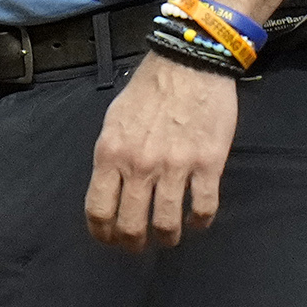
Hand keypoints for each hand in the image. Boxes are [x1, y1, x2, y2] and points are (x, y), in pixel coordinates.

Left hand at [86, 55, 235, 249]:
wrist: (189, 62)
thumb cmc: (149, 89)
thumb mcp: (114, 120)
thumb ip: (111, 156)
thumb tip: (110, 188)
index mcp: (111, 154)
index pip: (98, 210)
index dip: (103, 234)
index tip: (110, 239)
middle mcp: (139, 165)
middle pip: (130, 226)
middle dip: (133, 244)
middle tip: (139, 244)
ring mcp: (175, 167)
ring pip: (167, 224)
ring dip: (167, 238)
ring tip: (169, 237)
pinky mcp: (208, 164)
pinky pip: (203, 207)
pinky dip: (200, 222)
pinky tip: (197, 221)